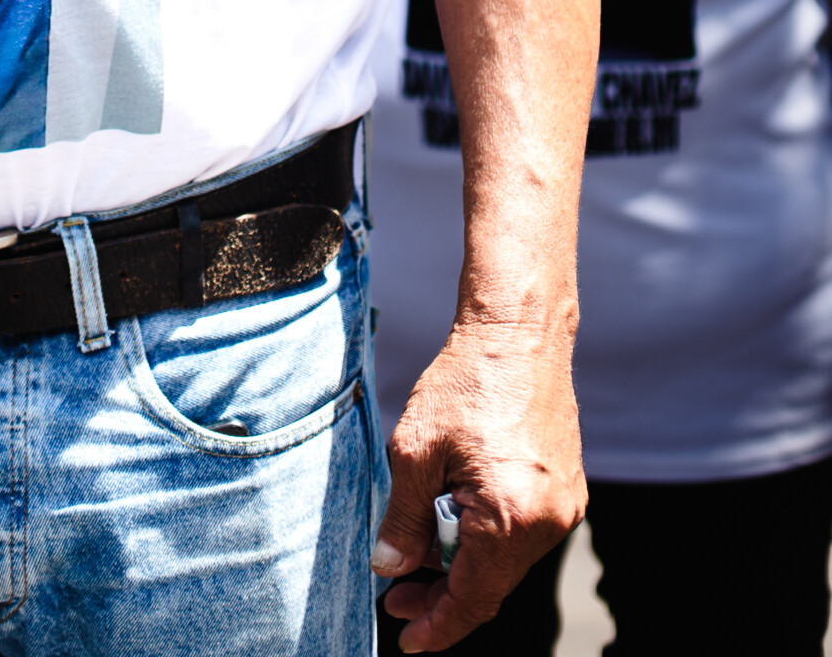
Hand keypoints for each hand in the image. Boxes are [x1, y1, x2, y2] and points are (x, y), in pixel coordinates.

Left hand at [372, 317, 585, 651]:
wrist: (518, 333)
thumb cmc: (465, 382)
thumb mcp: (414, 450)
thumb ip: (403, 518)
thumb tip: (391, 569)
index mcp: (509, 517)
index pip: (473, 599)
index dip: (438, 626)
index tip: (407, 641)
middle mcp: (547, 521)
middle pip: (492, 585)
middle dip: (443, 596)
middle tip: (398, 596)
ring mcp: (564, 507)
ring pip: (507, 561)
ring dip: (465, 566)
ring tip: (419, 553)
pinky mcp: (568, 489)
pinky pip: (524, 534)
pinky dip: (488, 540)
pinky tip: (454, 523)